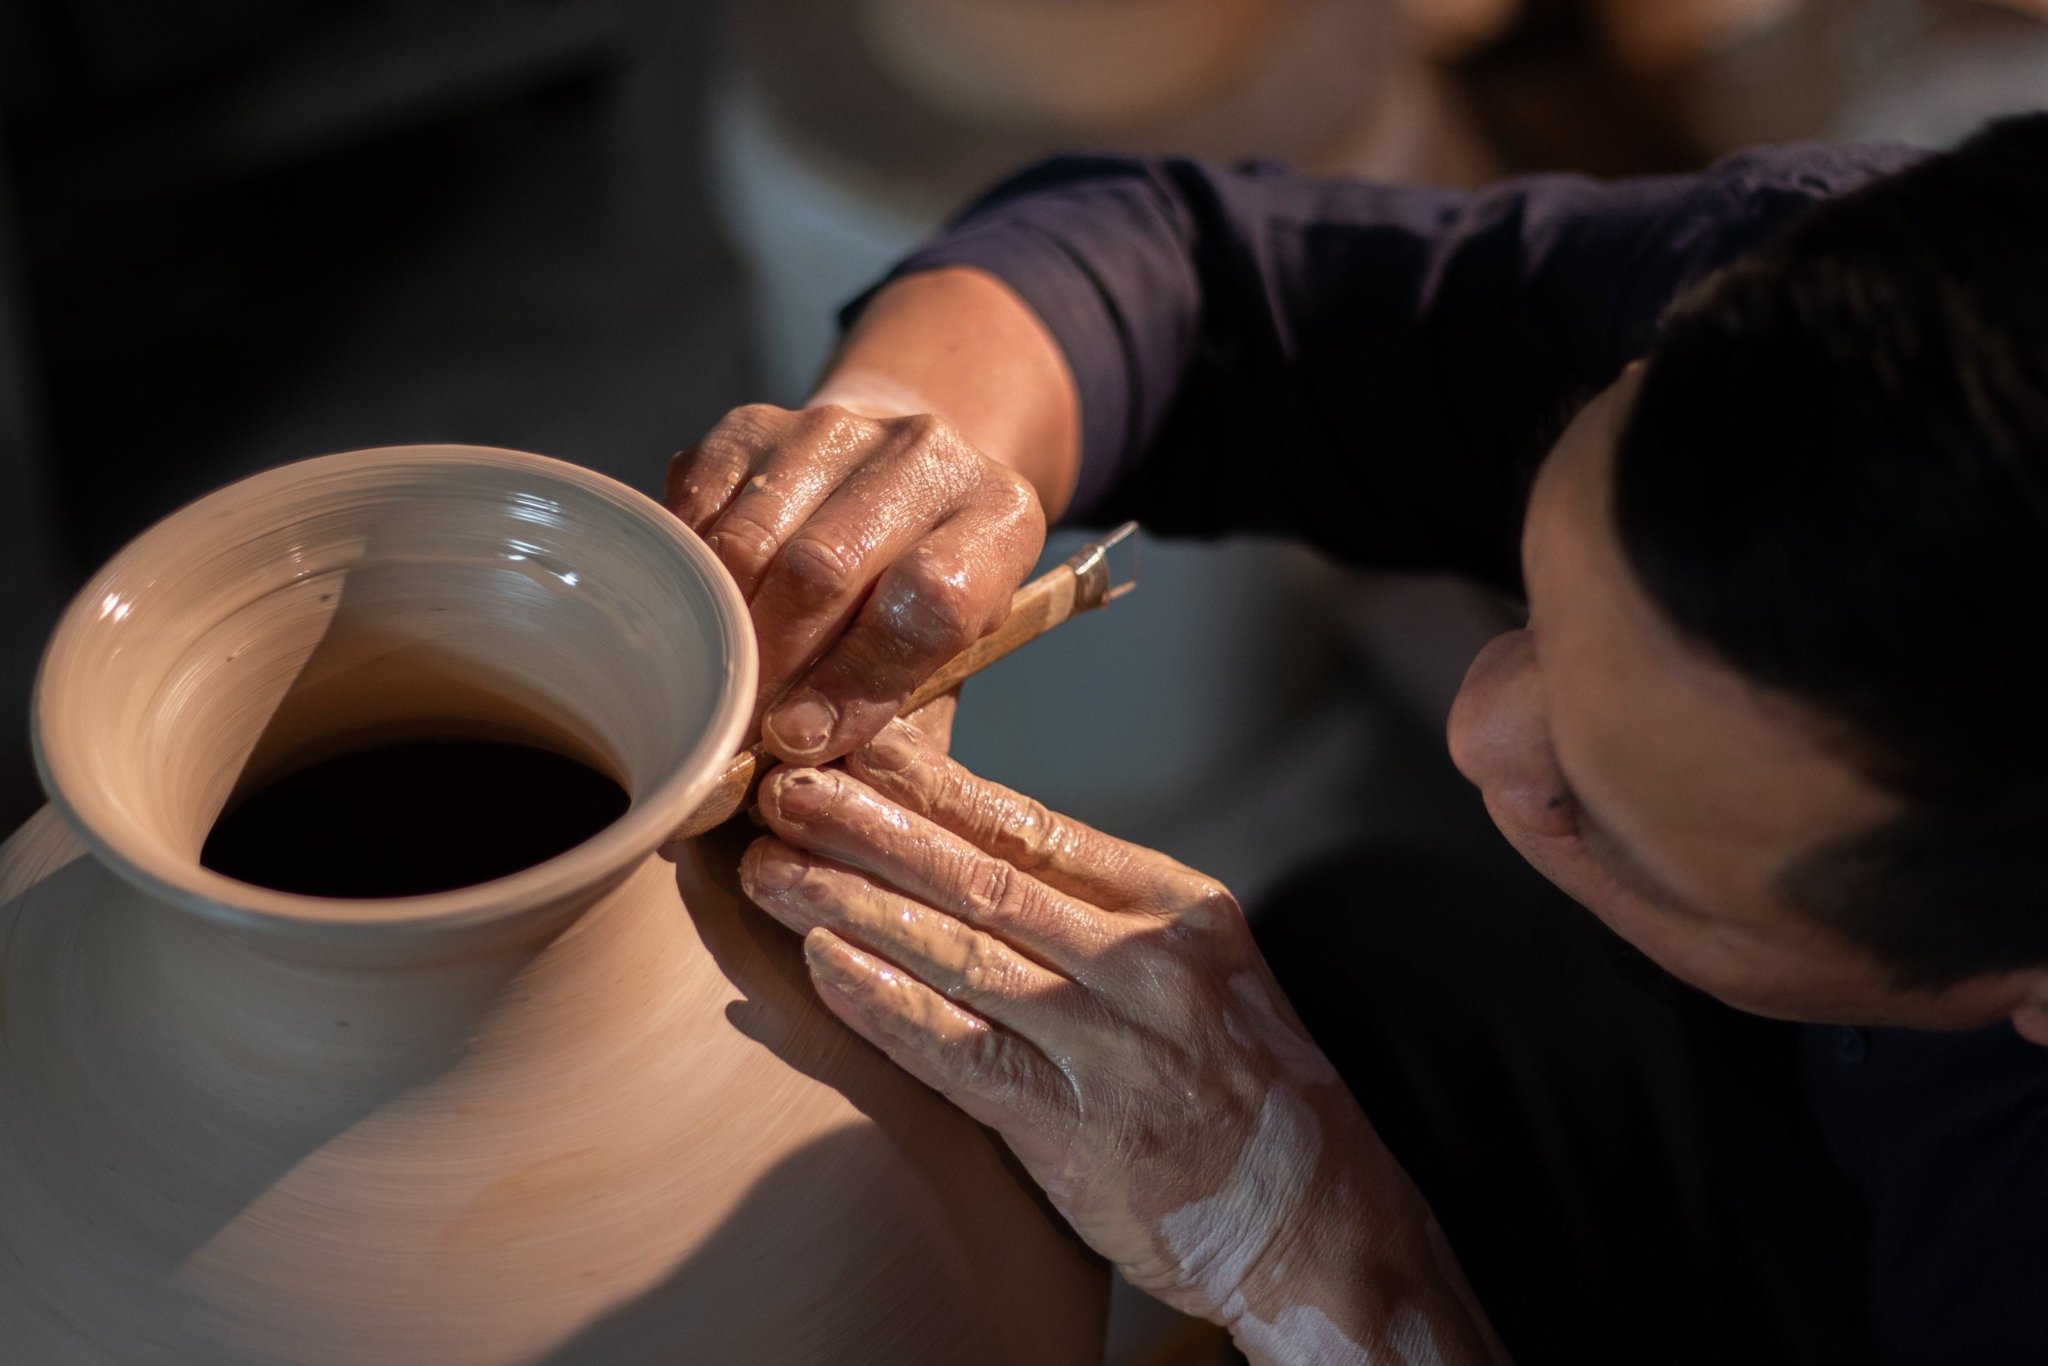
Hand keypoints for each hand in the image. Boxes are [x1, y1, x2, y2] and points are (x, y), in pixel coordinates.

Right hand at [665, 402, 1043, 764]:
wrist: (896, 479)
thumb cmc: (917, 601)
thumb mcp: (944, 661)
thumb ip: (899, 725)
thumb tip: (813, 794)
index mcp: (1000, 516)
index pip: (929, 599)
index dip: (859, 680)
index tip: (800, 743)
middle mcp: (926, 454)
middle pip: (824, 566)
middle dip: (772, 666)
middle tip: (735, 732)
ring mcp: (836, 427)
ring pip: (750, 538)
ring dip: (719, 629)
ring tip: (710, 689)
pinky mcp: (755, 420)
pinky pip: (697, 504)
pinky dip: (685, 573)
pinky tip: (694, 617)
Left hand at [738, 719, 1504, 1364]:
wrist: (1319, 1224)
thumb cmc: (1244, 1090)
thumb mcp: (1197, 969)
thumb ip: (1096, 913)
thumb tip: (967, 854)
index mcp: (1174, 905)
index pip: (1032, 825)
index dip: (931, 786)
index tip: (853, 747)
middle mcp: (1146, 962)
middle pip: (982, 876)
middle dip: (868, 828)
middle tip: (779, 790)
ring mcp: (1112, 1045)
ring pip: (960, 952)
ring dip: (849, 903)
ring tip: (769, 869)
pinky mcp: (1078, 1130)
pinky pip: (961, 1052)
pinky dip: (885, 1005)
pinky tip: (819, 965)